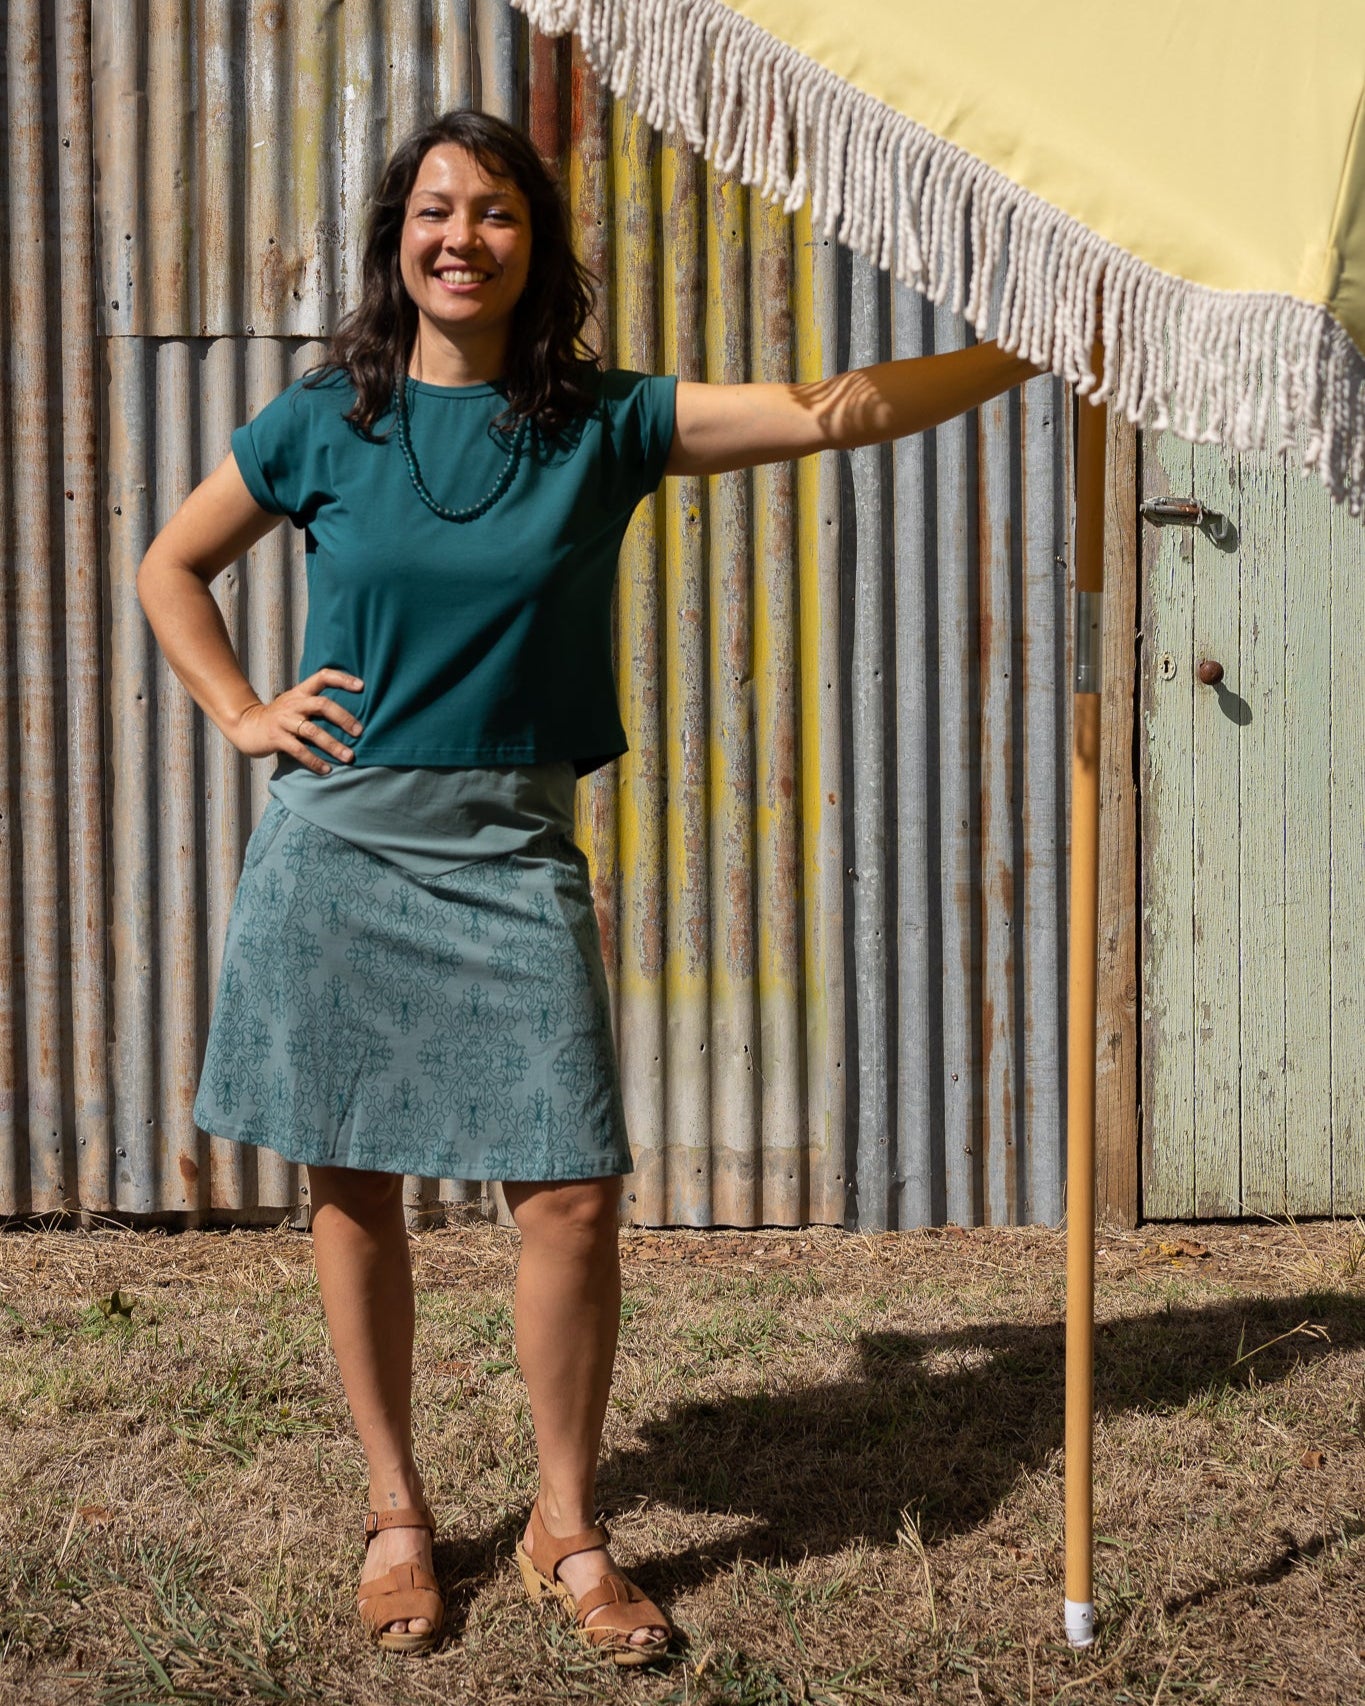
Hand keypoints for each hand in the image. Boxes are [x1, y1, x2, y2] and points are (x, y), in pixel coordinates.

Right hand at [231, 669, 364, 774]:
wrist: (246, 726)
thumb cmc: (279, 718)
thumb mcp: (296, 704)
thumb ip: (316, 704)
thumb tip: (350, 715)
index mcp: (300, 692)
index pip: (322, 676)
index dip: (342, 679)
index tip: (361, 686)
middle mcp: (294, 704)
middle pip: (322, 705)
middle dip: (343, 718)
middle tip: (359, 732)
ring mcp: (284, 720)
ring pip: (312, 731)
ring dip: (333, 745)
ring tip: (349, 757)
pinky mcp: (276, 738)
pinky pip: (299, 750)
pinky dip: (314, 761)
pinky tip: (326, 770)